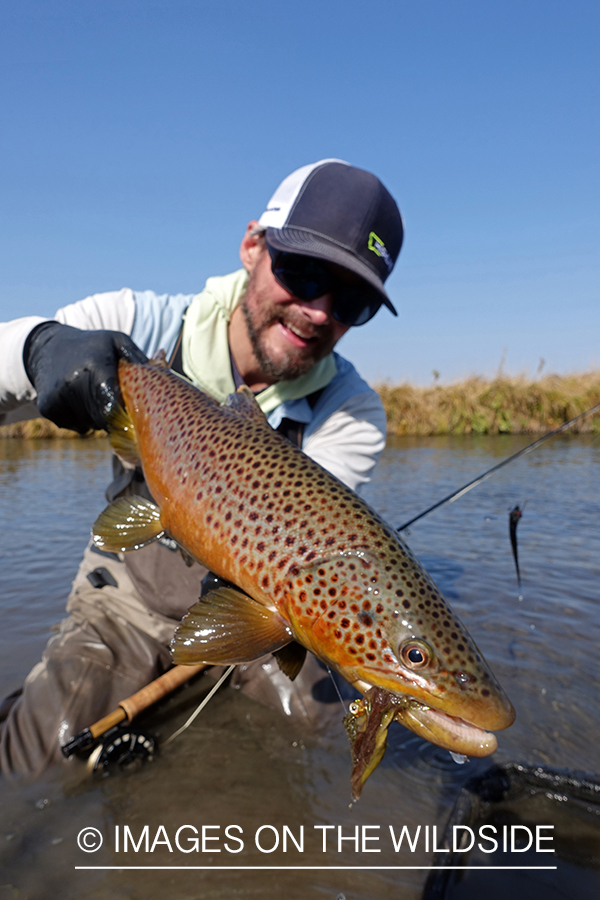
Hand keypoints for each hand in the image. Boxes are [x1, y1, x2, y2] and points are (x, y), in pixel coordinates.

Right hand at [23, 322, 146, 432]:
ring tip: (96, 396)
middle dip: (115, 416)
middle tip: (116, 402)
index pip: (114, 403)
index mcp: (94, 366)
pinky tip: (81, 401)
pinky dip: (84, 420)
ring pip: (91, 425)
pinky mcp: (47, 408)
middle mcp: (73, 383)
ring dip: (99, 418)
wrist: (47, 348)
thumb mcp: (116, 342)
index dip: (125, 412)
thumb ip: (139, 357)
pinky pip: (77, 427)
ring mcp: (58, 397)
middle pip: (104, 419)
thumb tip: (164, 357)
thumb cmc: (92, 346)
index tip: (132, 411)